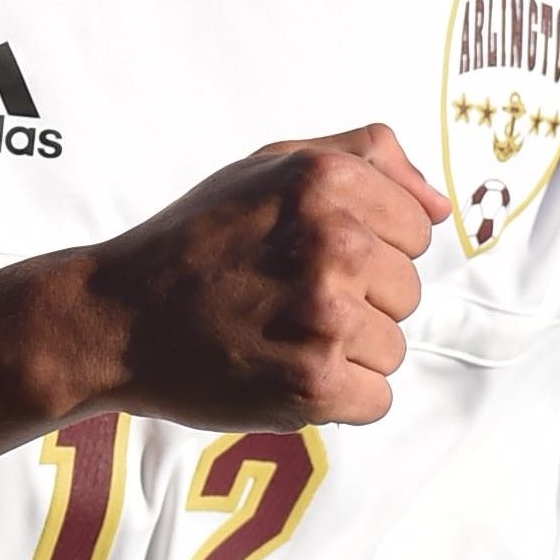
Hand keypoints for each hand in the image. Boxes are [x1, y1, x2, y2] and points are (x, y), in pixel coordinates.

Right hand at [80, 125, 450, 428]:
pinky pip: (376, 400)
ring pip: (394, 348)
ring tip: (279, 334)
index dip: (369, 245)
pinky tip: (283, 370)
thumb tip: (442, 206)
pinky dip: (336, 398)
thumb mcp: (268, 167)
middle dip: (359, 300)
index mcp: (327, 181)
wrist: (116, 317)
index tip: (311, 255)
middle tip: (285, 297)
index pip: (417, 228)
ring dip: (346, 352)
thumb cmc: (194, 242)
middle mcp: (335, 242)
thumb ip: (364, 159)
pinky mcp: (315, 385)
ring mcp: (326, 316)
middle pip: (409, 292)